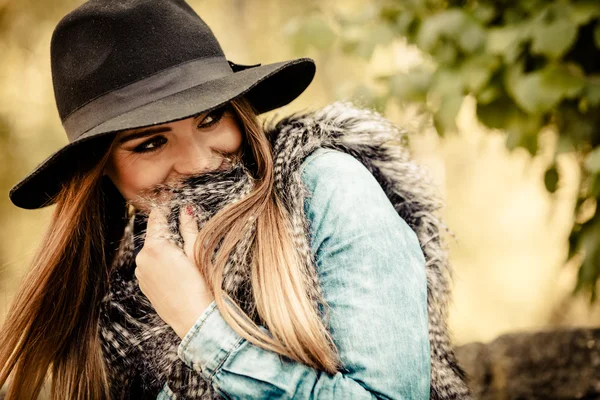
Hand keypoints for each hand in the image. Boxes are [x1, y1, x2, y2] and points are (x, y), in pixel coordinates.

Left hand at [135, 206, 214, 338]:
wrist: (194, 319)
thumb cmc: (200, 286)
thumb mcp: (197, 253)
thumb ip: (189, 228)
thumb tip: (186, 209)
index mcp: (155, 247)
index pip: (157, 218)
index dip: (164, 206)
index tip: (168, 196)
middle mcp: (142, 259)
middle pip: (155, 236)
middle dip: (169, 232)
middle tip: (185, 234)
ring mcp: (141, 274)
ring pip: (153, 252)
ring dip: (165, 249)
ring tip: (185, 260)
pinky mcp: (143, 285)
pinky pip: (151, 267)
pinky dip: (162, 264)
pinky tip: (177, 273)